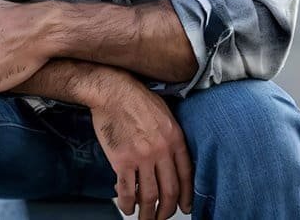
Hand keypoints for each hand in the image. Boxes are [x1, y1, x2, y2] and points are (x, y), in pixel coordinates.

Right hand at [89, 73, 193, 219]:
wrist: (113, 91)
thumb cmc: (137, 98)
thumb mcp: (165, 114)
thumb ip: (171, 138)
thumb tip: (172, 161)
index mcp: (175, 138)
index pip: (186, 175)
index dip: (186, 196)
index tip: (184, 207)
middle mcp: (161, 150)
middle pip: (169, 191)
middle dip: (166, 210)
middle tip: (161, 218)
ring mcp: (142, 157)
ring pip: (148, 196)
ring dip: (147, 213)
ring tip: (144, 218)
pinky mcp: (122, 160)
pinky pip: (127, 191)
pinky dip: (127, 204)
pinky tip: (127, 207)